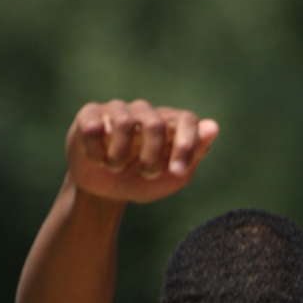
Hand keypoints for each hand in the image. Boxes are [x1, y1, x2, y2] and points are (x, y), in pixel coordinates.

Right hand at [66, 100, 219, 203]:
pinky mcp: (89, 115)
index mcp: (168, 125)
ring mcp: (116, 110)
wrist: (104, 191)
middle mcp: (144, 112)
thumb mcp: (171, 177)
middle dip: (151, 157)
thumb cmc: (142, 181)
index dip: (185, 144)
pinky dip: (96, 152)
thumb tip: (213, 126)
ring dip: (120, 156)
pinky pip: (93, 128)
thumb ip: (193, 154)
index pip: (186, 120)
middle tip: (145, 174)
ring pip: (123, 123)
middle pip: (154, 123)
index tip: (177, 173)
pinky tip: (96, 159)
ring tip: (115, 167)